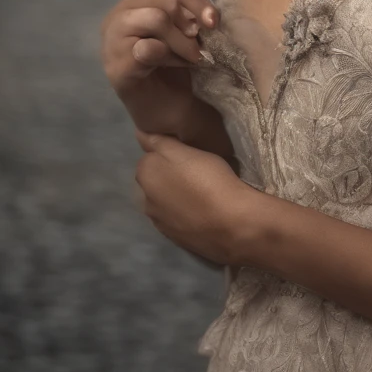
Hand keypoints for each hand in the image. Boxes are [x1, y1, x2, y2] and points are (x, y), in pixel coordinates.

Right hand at [101, 0, 217, 93]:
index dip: (199, 1)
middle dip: (189, 23)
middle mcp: (121, 11)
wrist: (166, 104)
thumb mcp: (187, 30)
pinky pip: (148, 48)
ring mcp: (113, 37)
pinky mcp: (116, 63)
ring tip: (191, 57)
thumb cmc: (175, 61)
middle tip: (198, 44)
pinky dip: (169, 57)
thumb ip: (191, 14)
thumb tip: (207, 16)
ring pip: (156, 19)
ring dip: (182, 41)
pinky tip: (173, 65)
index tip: (213, 23)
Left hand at [135, 130, 260, 265]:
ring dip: (176, 196)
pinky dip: (184, 214)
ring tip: (201, 193)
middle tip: (196, 172)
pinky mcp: (173, 239)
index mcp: (145, 175)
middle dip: (169, 176)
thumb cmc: (209, 179)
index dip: (170, 153)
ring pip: (164, 201)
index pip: (150, 156)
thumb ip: (161, 142)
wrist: (232, 224)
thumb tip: (139, 133)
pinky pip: (175, 219)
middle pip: (155, 180)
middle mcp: (145, 200)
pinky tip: (202, 211)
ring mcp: (158, 222)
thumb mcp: (187, 151)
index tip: (189, 154)